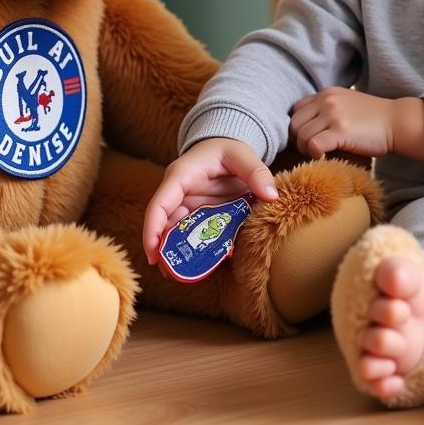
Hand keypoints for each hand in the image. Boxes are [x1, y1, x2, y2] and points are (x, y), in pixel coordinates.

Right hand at [142, 138, 277, 263]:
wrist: (227, 148)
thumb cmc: (228, 148)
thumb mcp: (242, 154)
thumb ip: (256, 172)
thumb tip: (271, 196)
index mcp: (180, 176)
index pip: (159, 204)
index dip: (152, 230)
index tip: (152, 254)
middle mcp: (178, 193)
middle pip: (164, 225)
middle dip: (164, 251)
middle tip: (171, 275)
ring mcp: (187, 206)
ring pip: (177, 234)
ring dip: (180, 254)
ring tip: (185, 277)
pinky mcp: (198, 215)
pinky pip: (194, 235)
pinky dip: (198, 250)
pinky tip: (205, 266)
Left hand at [289, 88, 423, 163]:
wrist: (397, 122)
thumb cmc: (373, 119)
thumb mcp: (345, 105)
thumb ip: (326, 110)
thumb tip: (307, 128)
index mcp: (326, 93)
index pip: (296, 110)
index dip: (298, 127)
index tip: (306, 139)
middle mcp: (326, 100)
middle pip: (294, 124)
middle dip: (298, 141)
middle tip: (310, 151)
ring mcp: (332, 114)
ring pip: (301, 135)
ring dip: (306, 150)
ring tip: (319, 154)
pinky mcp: (340, 131)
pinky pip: (313, 145)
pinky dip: (314, 154)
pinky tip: (324, 157)